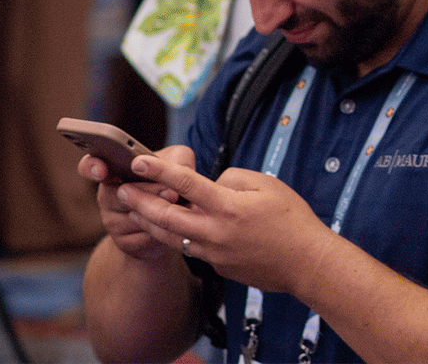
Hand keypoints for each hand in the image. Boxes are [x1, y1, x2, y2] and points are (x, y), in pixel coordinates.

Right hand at [80, 143, 195, 262]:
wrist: (170, 224)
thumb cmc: (172, 184)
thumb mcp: (178, 164)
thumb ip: (177, 160)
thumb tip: (179, 168)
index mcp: (115, 170)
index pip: (90, 166)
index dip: (92, 167)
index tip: (102, 170)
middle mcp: (108, 195)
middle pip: (122, 194)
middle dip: (150, 192)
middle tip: (172, 193)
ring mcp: (112, 221)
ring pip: (133, 217)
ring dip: (159, 214)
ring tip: (179, 208)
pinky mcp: (123, 242)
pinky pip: (142, 238)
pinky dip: (161, 232)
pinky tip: (174, 227)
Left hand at [118, 154, 331, 295]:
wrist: (305, 262)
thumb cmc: (292, 219)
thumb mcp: (268, 185)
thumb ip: (233, 180)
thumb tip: (211, 186)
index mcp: (229, 207)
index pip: (186, 184)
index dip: (160, 170)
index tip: (140, 160)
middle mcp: (215, 231)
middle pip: (166, 216)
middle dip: (140, 201)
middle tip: (122, 190)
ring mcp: (214, 253)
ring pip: (171, 237)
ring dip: (150, 223)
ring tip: (134, 211)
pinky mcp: (217, 267)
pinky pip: (192, 249)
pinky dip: (178, 237)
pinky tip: (173, 228)